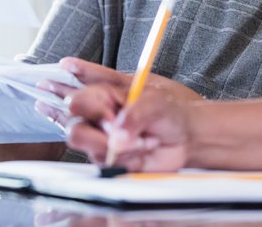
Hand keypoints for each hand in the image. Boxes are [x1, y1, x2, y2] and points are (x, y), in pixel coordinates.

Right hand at [64, 84, 192, 171]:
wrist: (186, 137)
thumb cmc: (169, 112)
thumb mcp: (156, 102)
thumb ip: (134, 113)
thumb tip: (118, 134)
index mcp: (104, 95)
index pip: (77, 100)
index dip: (90, 109)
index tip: (110, 114)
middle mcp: (98, 118)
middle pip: (75, 130)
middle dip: (101, 136)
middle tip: (122, 132)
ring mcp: (102, 141)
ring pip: (93, 151)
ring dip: (122, 147)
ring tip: (144, 139)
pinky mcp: (110, 160)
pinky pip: (109, 165)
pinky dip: (130, 159)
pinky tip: (144, 149)